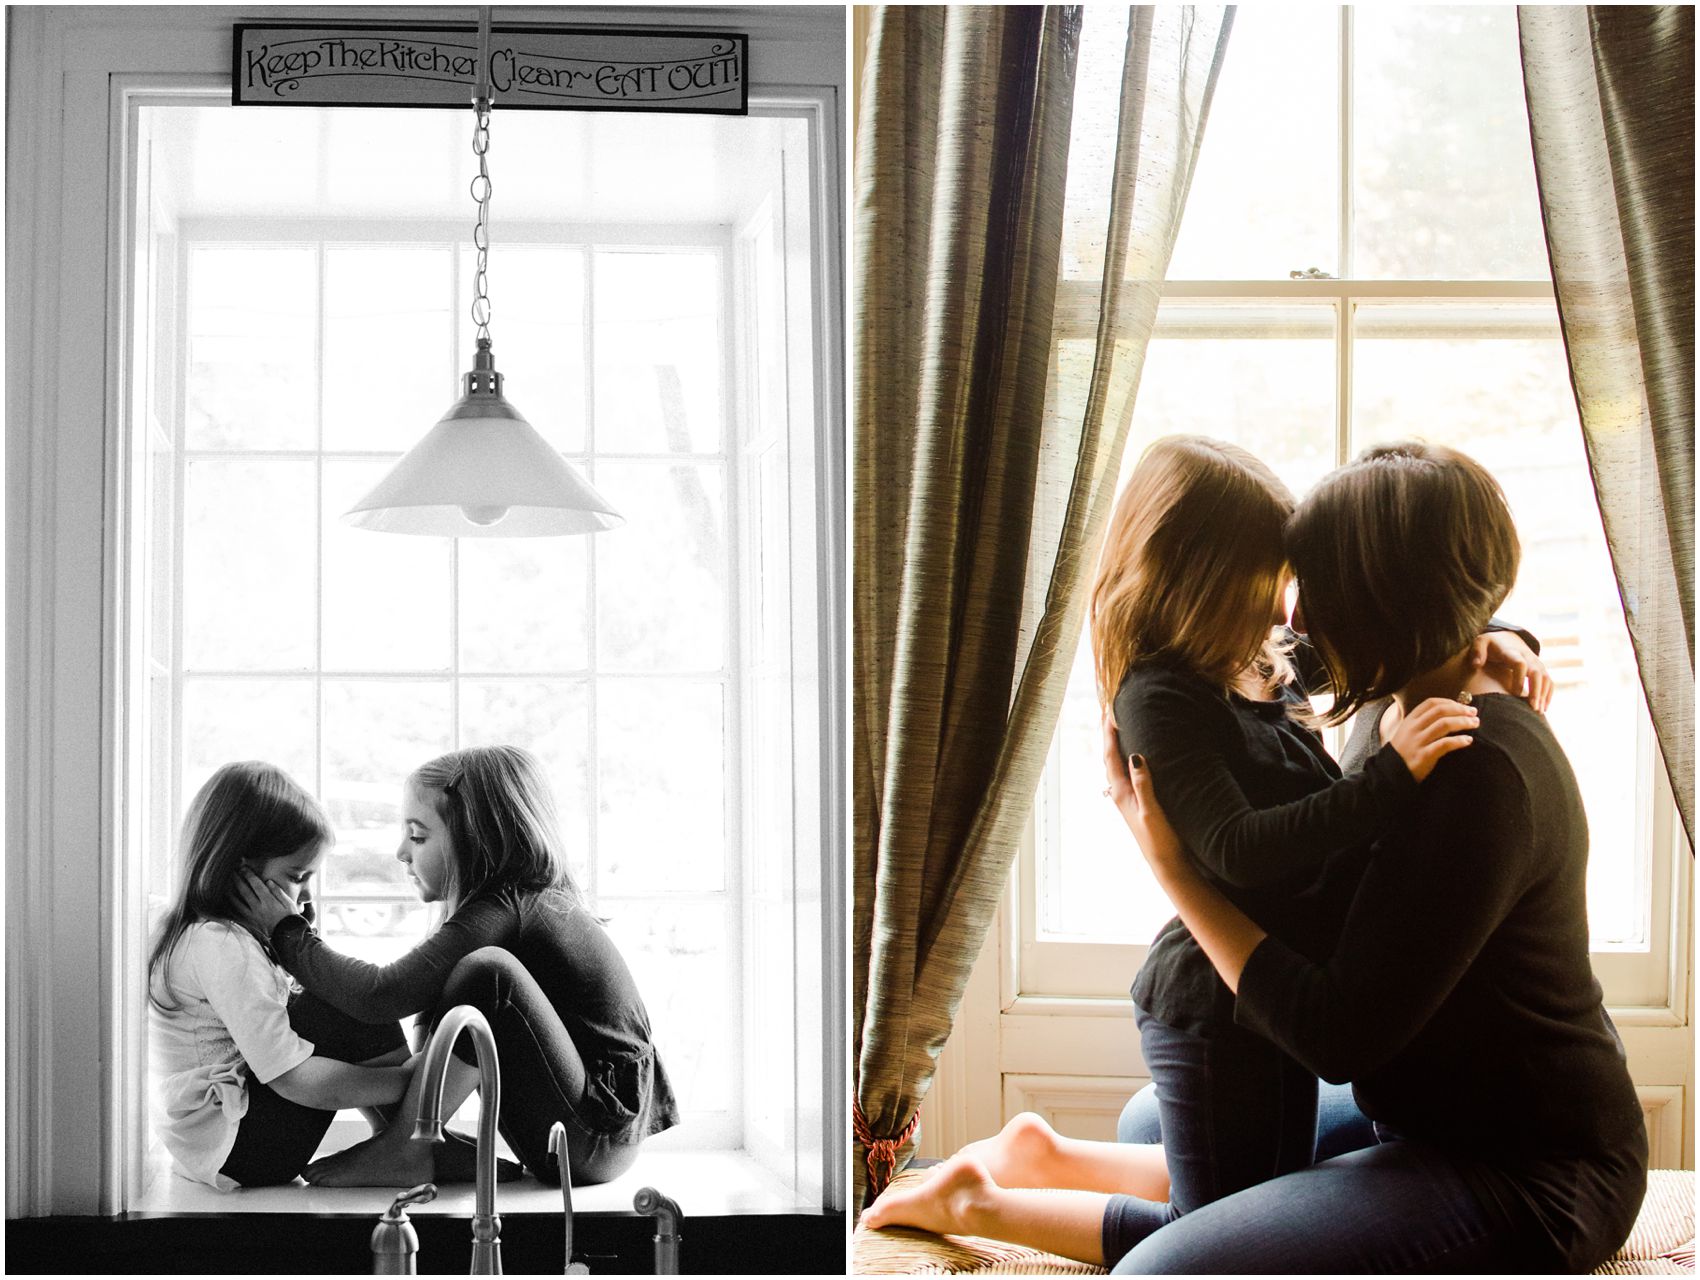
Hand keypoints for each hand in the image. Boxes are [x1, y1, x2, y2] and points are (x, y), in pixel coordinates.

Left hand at [234, 866, 300, 938]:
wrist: (287, 935)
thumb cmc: (290, 917)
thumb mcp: (289, 903)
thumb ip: (278, 892)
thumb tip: (268, 881)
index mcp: (269, 900)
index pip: (256, 884)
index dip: (249, 875)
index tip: (243, 867)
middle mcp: (258, 907)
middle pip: (244, 891)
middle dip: (237, 880)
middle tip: (232, 871)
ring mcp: (253, 915)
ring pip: (238, 902)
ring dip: (231, 892)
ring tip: (225, 884)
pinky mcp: (250, 921)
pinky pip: (238, 912)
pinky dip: (232, 905)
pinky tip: (229, 900)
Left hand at [1101, 709, 1185, 870]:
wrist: (1165, 863)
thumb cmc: (1159, 839)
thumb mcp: (1152, 810)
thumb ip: (1143, 784)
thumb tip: (1134, 756)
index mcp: (1120, 792)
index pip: (1110, 756)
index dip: (1109, 733)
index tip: (1108, 712)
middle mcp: (1119, 794)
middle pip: (1110, 757)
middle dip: (1109, 735)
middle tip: (1109, 712)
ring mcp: (1126, 799)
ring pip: (1117, 766)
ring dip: (1117, 746)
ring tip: (1119, 728)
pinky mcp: (1136, 803)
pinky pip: (1126, 774)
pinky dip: (1126, 760)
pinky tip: (1133, 757)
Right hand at [1388, 697, 1478, 781]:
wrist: (1390, 773)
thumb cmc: (1404, 752)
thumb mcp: (1408, 732)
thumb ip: (1423, 723)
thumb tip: (1448, 715)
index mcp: (1410, 720)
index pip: (1431, 703)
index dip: (1450, 702)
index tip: (1463, 706)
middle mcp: (1413, 728)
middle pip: (1440, 711)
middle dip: (1460, 710)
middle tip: (1474, 713)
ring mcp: (1418, 741)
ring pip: (1444, 724)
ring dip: (1463, 722)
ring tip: (1475, 724)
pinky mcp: (1424, 755)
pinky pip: (1444, 744)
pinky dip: (1459, 741)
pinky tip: (1468, 741)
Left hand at [1471, 632, 1552, 711]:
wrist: (1508, 638)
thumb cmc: (1491, 645)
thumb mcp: (1481, 642)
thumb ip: (1477, 651)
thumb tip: (1476, 665)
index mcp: (1511, 652)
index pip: (1520, 664)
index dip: (1520, 678)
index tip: (1516, 693)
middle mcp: (1528, 657)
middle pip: (1537, 673)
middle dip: (1536, 691)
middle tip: (1533, 708)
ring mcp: (1536, 663)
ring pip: (1545, 679)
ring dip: (1544, 695)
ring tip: (1538, 712)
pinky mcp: (1541, 669)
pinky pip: (1549, 682)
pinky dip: (1548, 695)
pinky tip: (1543, 708)